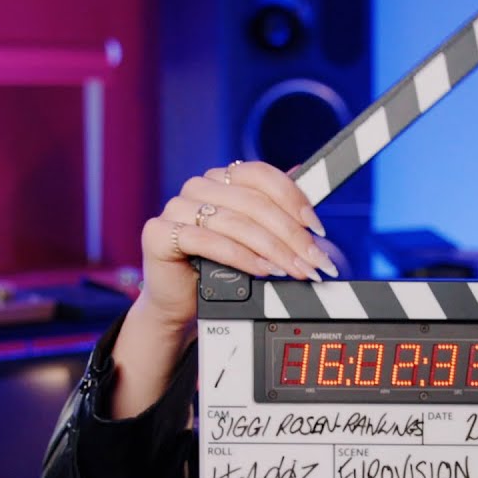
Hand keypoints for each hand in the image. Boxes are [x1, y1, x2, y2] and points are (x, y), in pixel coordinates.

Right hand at [137, 161, 339, 328]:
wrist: (182, 302)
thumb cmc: (220, 268)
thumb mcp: (256, 238)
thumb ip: (277, 211)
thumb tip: (305, 185)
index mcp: (222, 178)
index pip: (263, 175)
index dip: (294, 199)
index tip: (318, 229)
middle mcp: (198, 187)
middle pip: (254, 202)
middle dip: (292, 235)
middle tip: (314, 260)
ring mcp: (176, 207)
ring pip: (236, 222)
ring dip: (273, 249)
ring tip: (295, 270)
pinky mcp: (159, 233)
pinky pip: (208, 241)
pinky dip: (241, 257)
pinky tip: (263, 270)